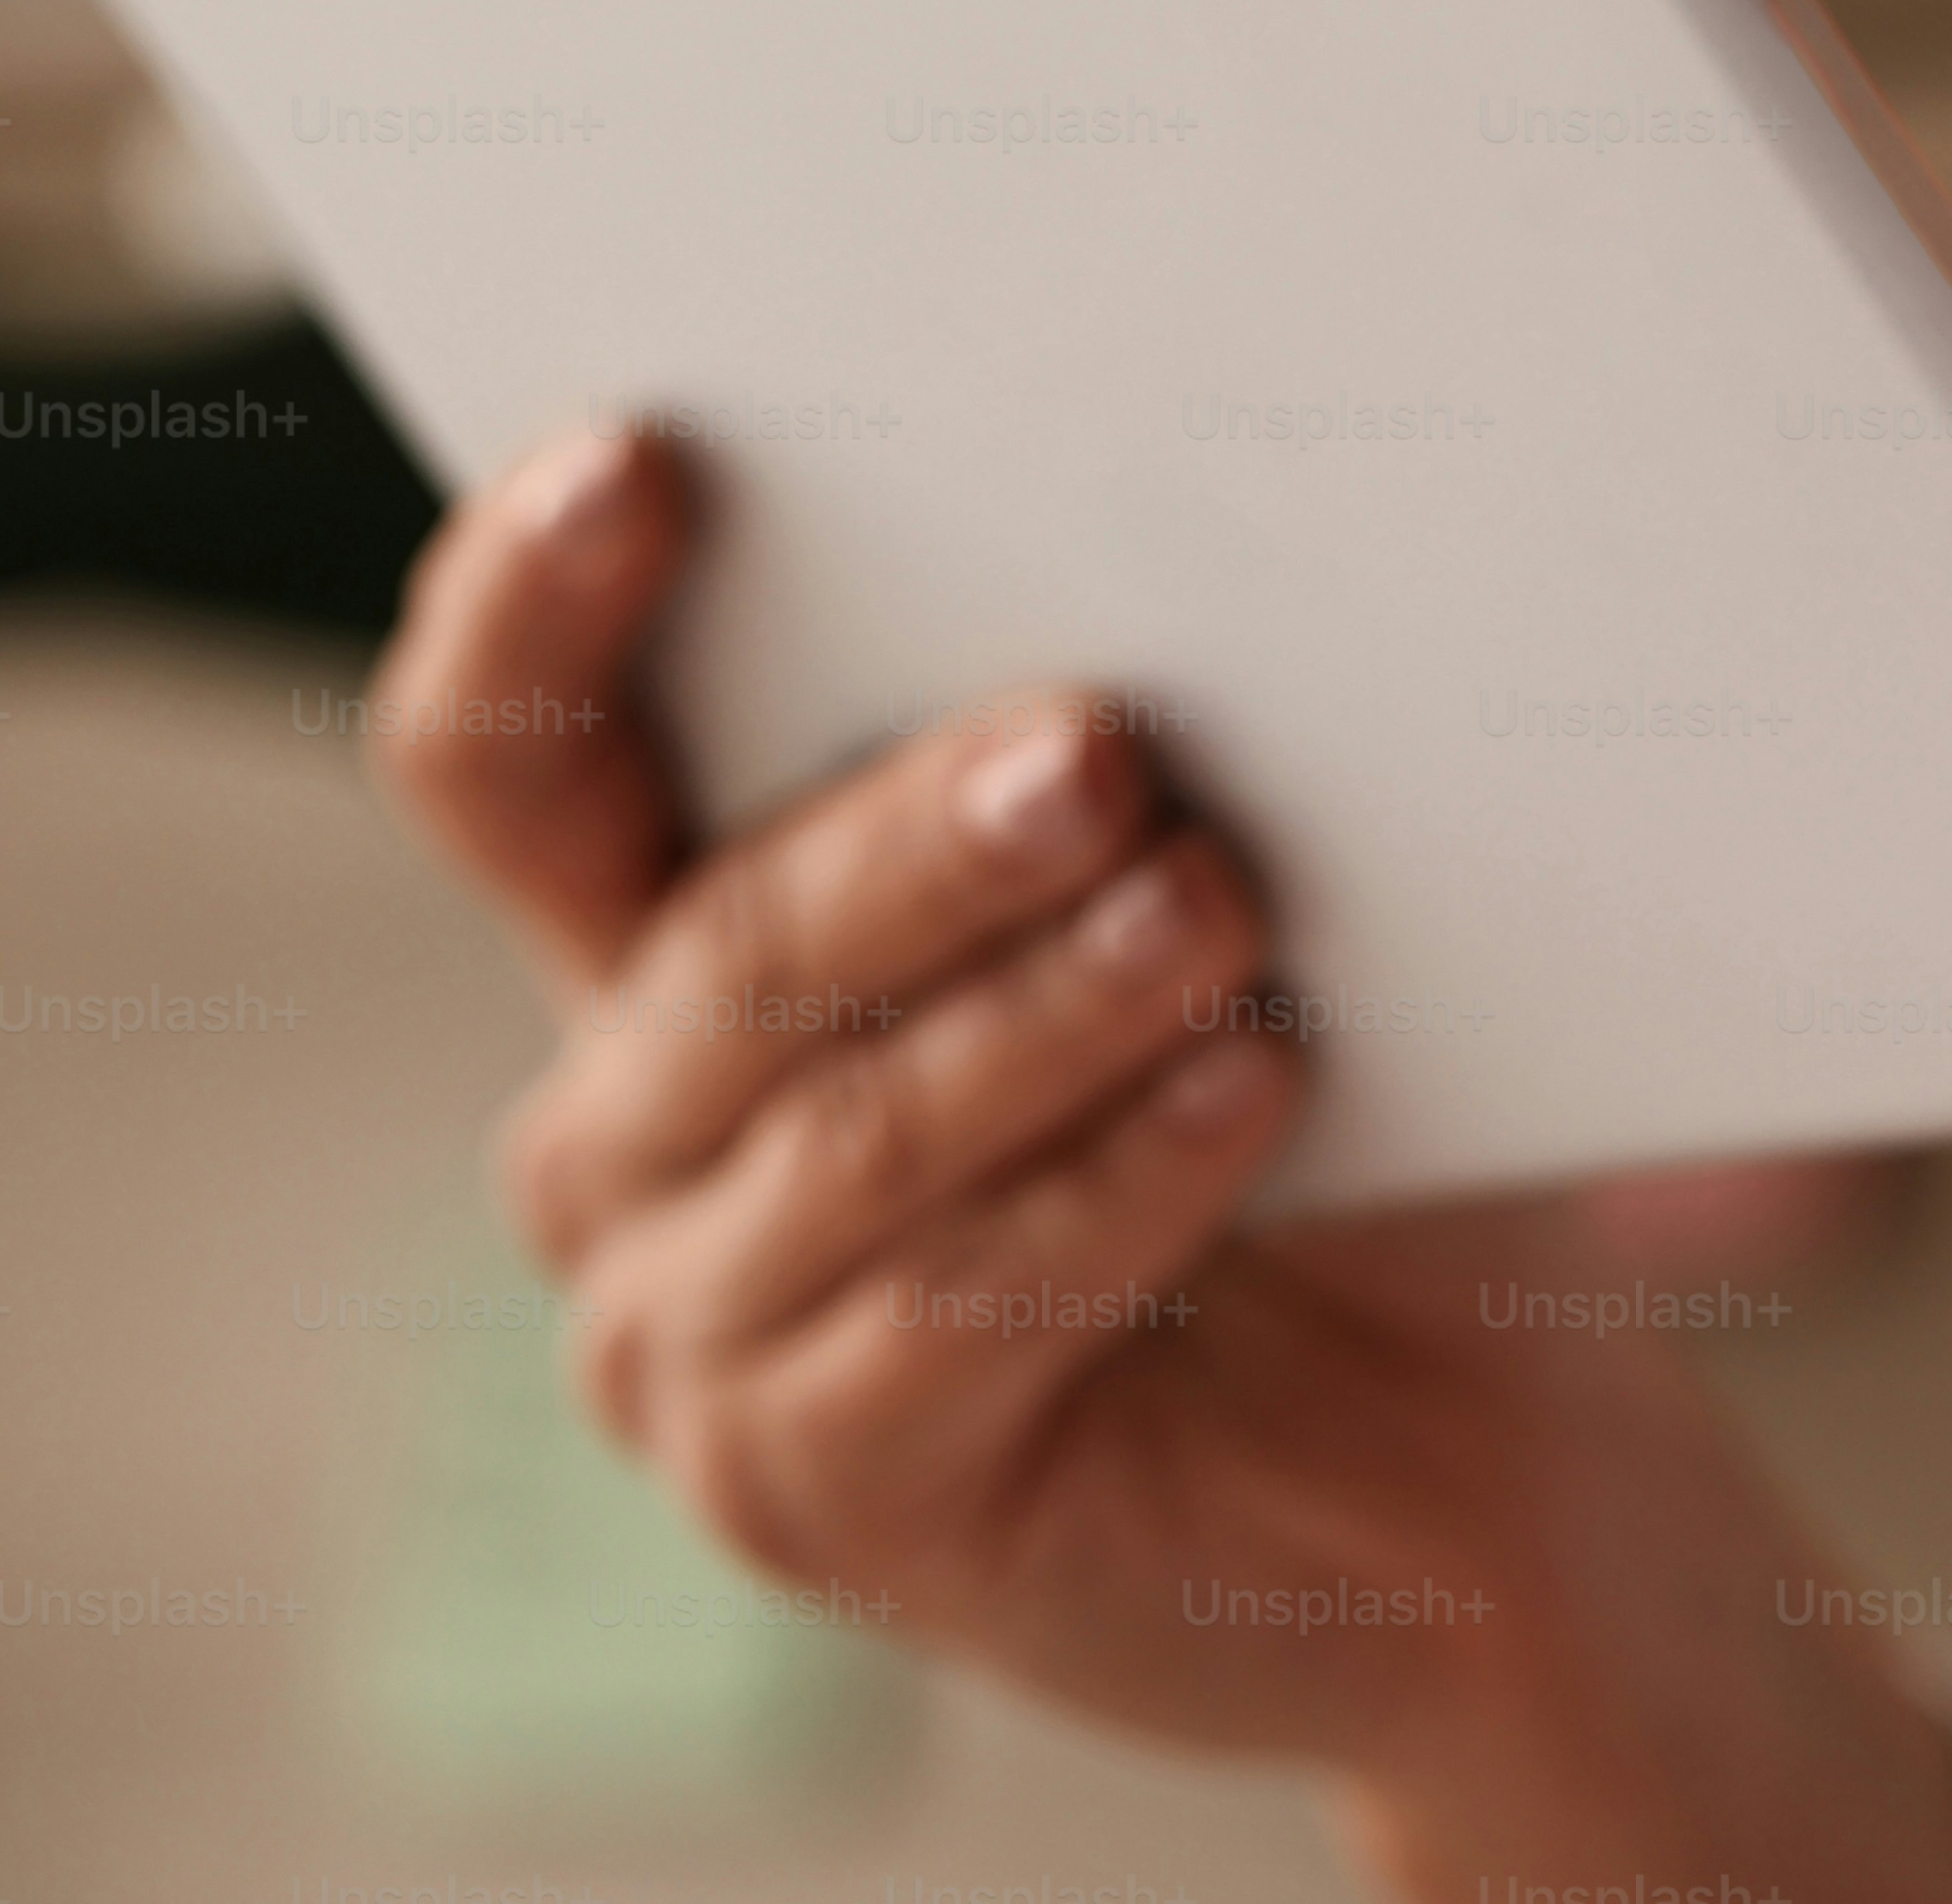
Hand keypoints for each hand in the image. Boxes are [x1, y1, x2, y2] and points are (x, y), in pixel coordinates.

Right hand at [367, 422, 1951, 1903]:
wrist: (1445, 1451)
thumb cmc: (1310, 1123)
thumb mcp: (1189, 910)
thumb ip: (1113, 773)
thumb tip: (1209, 564)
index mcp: (662, 942)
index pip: (506, 763)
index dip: (529, 607)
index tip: (636, 454)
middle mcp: (624, 1136)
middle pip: (719, 945)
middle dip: (912, 838)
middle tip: (1093, 749)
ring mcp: (693, 1339)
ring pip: (845, 1131)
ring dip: (1046, 1011)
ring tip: (1217, 916)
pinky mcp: (821, 1496)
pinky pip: (946, 1316)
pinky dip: (1108, 1188)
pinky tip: (1240, 1097)